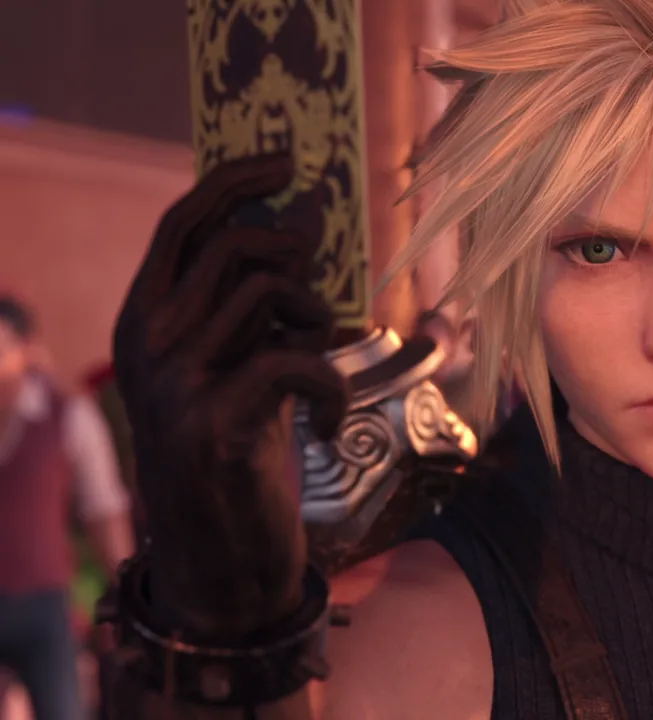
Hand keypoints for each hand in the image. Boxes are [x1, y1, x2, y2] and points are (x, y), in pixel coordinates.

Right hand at [112, 154, 348, 637]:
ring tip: (322, 361)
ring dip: (318, 320)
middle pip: (233, 247)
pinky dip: (334, 388)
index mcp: (144, 319)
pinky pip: (297, 360)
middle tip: (319, 300)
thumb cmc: (240, 453)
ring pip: (267, 292)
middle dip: (295, 257)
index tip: (287, 161)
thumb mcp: (241, 365)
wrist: (223, 558)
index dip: (234, 181)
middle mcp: (146, 343)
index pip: (182, 223)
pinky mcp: (215, 424)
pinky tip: (332, 423)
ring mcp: (174, 383)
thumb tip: (303, 225)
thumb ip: (254, 304)